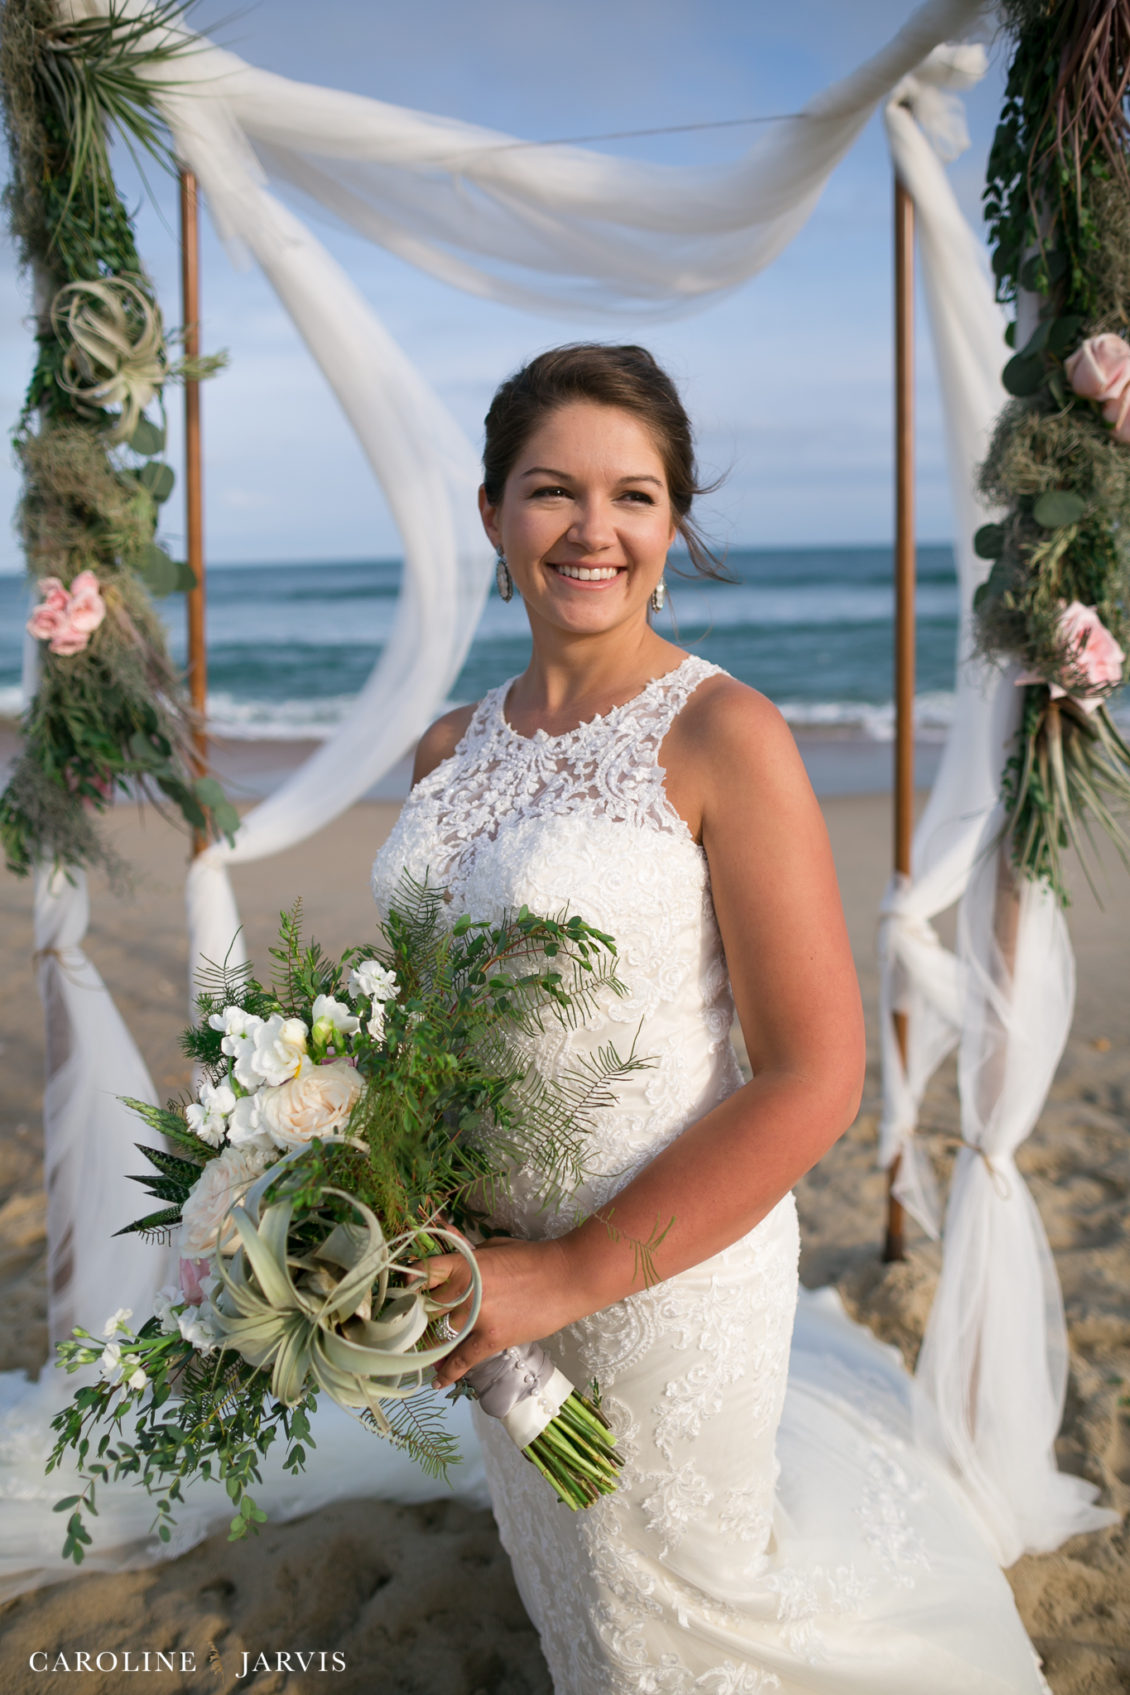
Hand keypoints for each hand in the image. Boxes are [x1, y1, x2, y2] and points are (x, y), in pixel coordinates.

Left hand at [416, 1235, 584, 1388]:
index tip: (399, 1292)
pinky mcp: (492, 1338)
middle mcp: (463, 1290)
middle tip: (408, 1324)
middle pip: (425, 1308)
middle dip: (415, 1316)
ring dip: (429, 1344)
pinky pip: (463, 1360)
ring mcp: (476, 1317)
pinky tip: (437, 1380)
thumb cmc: (531, 1257)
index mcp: (462, 1263)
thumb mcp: (493, 1247)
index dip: (407, 1283)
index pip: (422, 1272)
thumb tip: (445, 1239)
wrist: (566, 1277)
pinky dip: (449, 1372)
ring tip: (419, 1351)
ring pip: (439, 1335)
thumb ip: (466, 1252)